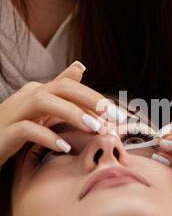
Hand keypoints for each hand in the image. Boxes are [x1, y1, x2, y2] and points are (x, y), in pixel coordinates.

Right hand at [0, 61, 115, 165]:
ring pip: (43, 102)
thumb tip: (80, 67)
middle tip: (113, 116)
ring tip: (94, 128)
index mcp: (38, 91)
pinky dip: (47, 136)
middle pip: (61, 88)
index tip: (116, 114)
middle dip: (89, 100)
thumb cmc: (15, 129)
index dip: (94, 97)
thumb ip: (61, 93)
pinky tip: (65, 147)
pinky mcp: (4, 132)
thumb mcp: (40, 111)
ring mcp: (14, 113)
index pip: (70, 86)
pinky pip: (26, 129)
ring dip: (72, 113)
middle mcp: (26, 96)